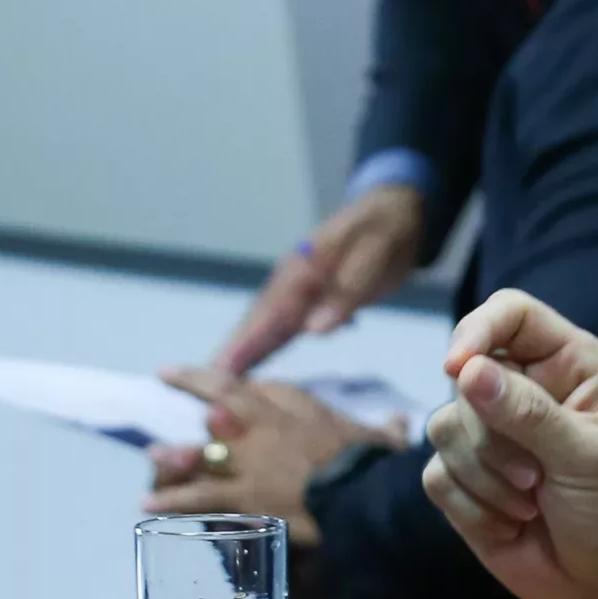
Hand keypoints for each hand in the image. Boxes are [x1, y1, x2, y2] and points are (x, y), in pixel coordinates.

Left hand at [144, 371, 407, 545]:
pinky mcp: (240, 493)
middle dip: (197, 383)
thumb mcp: (381, 441)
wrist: (364, 496)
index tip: (229, 383)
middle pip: (226, 395)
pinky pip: (197, 495)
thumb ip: (385, 431)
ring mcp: (250, 458)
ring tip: (154, 452)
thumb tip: (399, 422)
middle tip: (169, 375)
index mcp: (303, 410)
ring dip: (177, 450)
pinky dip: (172, 499)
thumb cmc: (374, 467)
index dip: (247, 385)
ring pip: (203, 446)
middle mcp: (269, 424)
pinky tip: (147, 503)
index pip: (270, 389)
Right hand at [214, 185, 425, 373]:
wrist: (394, 211)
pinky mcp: (311, 300)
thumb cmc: (384, 230)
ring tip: (218, 386)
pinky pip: (283, 327)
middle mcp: (293, 281)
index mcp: (304, 268)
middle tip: (203, 387)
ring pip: (266, 327)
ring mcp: (299, 290)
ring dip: (244, 354)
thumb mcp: (374, 254)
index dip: (244, 344)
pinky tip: (255, 368)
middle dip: (231, 354)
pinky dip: (265, 347)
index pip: (268, 313)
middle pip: (257, 322)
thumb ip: (347, 291)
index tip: (218, 371)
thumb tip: (314, 329)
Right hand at [420, 290, 597, 598]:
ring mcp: (490, 435)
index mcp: (567, 364)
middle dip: (493, 438)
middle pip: (466, 379)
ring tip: (531, 503)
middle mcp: (524, 388)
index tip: (458, 367)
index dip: (478, 330)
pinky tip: (511, 525)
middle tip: (537, 478)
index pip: (510, 314)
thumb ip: (529, 413)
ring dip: (485, 476)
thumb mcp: (588, 457)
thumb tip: (468, 370)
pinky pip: (436, 476)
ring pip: (443, 427)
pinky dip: (471, 506)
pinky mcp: (465, 480)